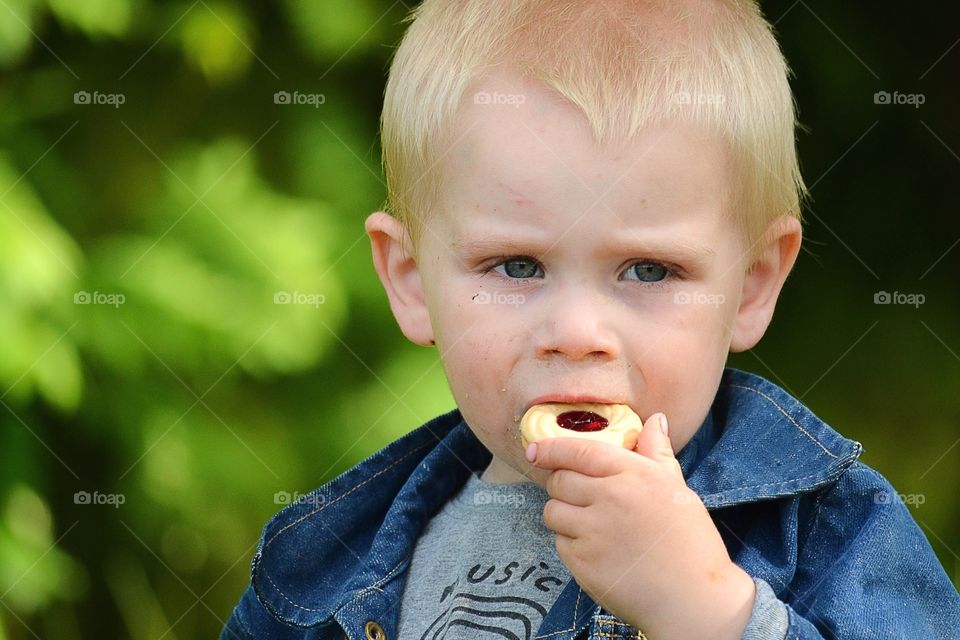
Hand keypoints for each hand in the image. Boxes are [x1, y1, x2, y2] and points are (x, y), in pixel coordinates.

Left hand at [527, 413, 754, 639]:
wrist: (693, 599)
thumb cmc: (690, 542)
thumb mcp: (676, 488)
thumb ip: (657, 452)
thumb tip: (655, 419)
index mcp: (634, 474)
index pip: (579, 450)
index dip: (550, 448)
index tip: (535, 450)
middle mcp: (610, 497)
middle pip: (559, 480)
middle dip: (562, 484)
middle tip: (579, 495)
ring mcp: (593, 531)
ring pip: (552, 511)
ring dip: (563, 514)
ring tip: (590, 524)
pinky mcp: (582, 562)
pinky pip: (560, 542)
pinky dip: (571, 543)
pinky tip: (597, 550)